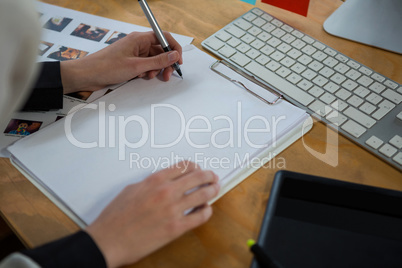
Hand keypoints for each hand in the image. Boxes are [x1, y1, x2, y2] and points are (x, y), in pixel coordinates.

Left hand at [60, 31, 182, 93]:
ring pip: (153, 60)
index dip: (174, 48)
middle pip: (160, 50)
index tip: (178, 61)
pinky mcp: (130, 63)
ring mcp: (134, 54)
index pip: (164, 37)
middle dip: (166, 63)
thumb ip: (158, 61)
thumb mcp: (136, 66)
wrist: (88, 75)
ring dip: (156, 69)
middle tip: (167, 75)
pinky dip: (147, 72)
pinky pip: (145, 66)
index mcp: (139, 39)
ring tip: (151, 76)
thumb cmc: (106, 67)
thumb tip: (174, 55)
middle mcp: (138, 44)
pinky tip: (141, 77)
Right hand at [85, 161, 219, 267]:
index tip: (198, 170)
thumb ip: (151, 184)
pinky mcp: (176, 228)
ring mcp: (173, 210)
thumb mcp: (131, 190)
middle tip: (213, 177)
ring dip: (212, 190)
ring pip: (203, 195)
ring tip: (215, 190)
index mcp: (155, 180)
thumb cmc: (115, 217)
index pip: (184, 166)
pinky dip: (206, 211)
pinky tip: (206, 209)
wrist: (108, 240)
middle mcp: (166, 192)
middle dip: (209, 176)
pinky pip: (200, 217)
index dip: (195, 167)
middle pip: (198, 177)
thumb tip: (163, 183)